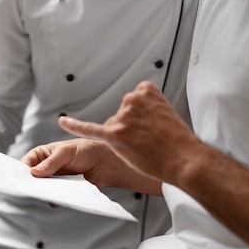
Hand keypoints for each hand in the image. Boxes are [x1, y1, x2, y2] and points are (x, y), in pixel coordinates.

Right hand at [22, 136, 161, 194]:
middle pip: (31, 179)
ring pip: (42, 191)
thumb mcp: (66, 151)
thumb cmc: (85, 150)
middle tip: (28, 188)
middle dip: (29, 184)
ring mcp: (54, 182)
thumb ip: (52, 162)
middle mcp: (45, 169)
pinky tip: (59, 195)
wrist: (104, 162)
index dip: (20, 170)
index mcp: (42, 155)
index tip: (17, 178)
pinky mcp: (63, 193)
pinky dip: (56, 199)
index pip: (25, 163)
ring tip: (45, 191)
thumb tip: (35, 172)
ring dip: (43, 192)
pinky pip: (55, 199)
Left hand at [57, 81, 198, 185]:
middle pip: (122, 114)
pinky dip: (74, 125)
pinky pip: (90, 128)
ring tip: (147, 146)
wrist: (185, 159)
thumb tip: (133, 119)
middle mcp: (132, 99)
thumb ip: (146, 108)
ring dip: (126, 139)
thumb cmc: (179, 141)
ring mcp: (123, 117)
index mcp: (145, 89)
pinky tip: (63, 122)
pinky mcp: (115, 135)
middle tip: (152, 139)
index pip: (133, 102)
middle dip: (132, 128)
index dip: (142, 118)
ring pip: (114, 127)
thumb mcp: (166, 111)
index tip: (153, 125)